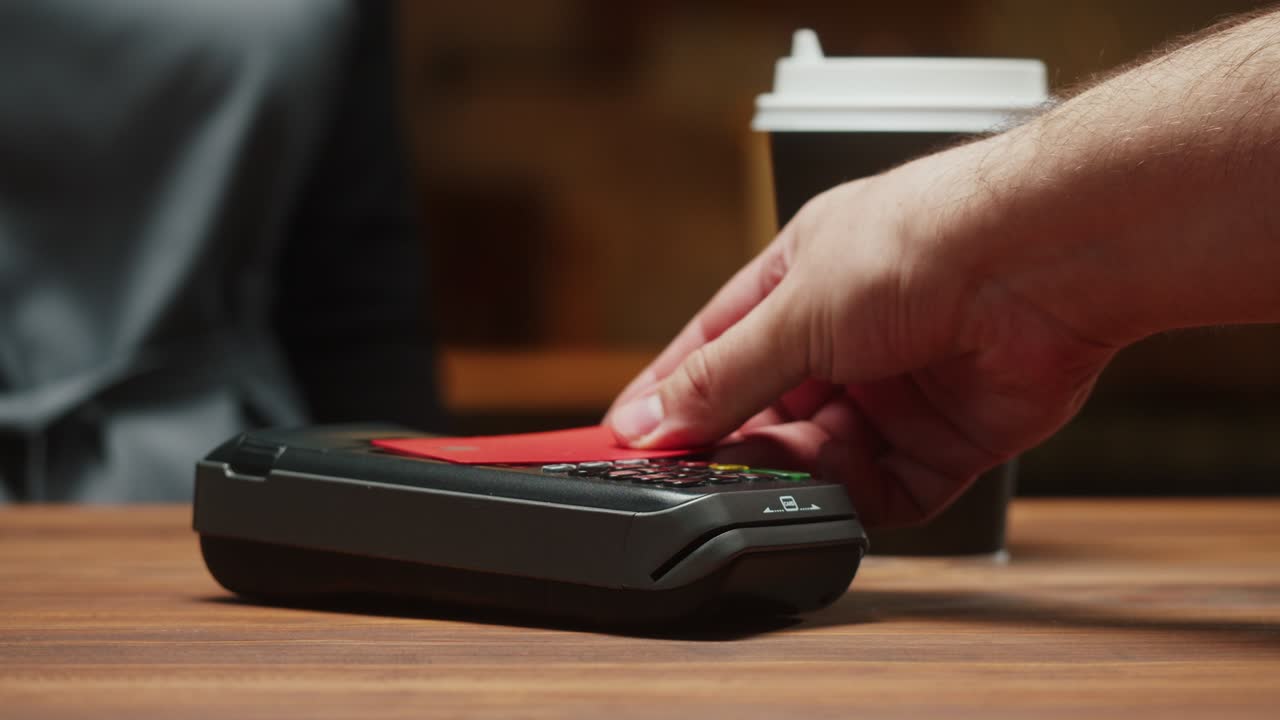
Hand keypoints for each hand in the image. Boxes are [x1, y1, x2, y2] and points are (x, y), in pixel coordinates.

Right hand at [605, 140, 1117, 528]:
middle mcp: (846, 339)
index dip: (670, 397)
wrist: (1041, 259)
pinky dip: (860, 498)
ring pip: (822, 460)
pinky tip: (842, 488)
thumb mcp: (794, 311)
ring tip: (782, 468)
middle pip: (765, 413)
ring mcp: (896, 391)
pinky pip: (887, 490)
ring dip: (797, 471)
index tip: (627, 442)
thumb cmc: (923, 241)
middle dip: (735, 443)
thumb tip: (651, 421)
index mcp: (798, 284)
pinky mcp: (947, 439)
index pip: (713, 351)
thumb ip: (721, 377)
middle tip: (702, 471)